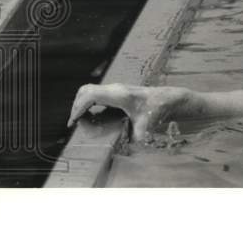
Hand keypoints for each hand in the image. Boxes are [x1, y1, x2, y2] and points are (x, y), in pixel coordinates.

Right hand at [67, 83, 191, 142]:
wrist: (169, 98)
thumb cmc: (158, 110)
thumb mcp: (146, 128)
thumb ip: (134, 140)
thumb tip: (122, 153)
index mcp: (119, 95)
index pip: (90, 95)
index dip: (78, 107)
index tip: (73, 122)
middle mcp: (116, 88)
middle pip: (85, 90)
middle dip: (76, 106)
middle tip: (74, 123)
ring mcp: (116, 88)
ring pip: (90, 90)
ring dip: (81, 103)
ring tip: (78, 120)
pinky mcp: (118, 91)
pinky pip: (96, 93)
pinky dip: (88, 102)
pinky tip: (89, 115)